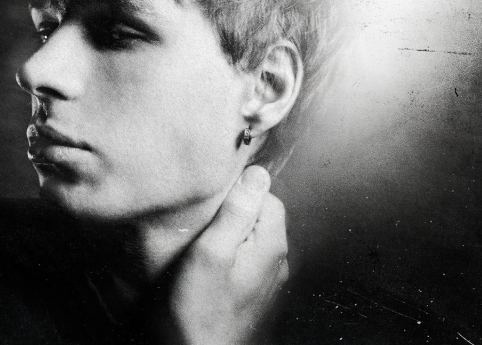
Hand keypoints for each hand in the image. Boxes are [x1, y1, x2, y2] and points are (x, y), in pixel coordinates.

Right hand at [164, 166, 288, 344]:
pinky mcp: (258, 293)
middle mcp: (279, 260)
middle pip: (262, 215)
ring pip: (255, 237)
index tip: (212, 207)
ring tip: (205, 246)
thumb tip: (256, 173)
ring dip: (233, 235)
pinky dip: (233, 255)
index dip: (238, 193)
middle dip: (235, 214)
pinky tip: (212, 267)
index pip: (267, 195)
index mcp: (273, 244)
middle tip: (204, 227)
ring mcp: (271, 279)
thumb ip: (236, 212)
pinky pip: (250, 259)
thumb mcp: (212, 252)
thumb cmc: (202, 309)